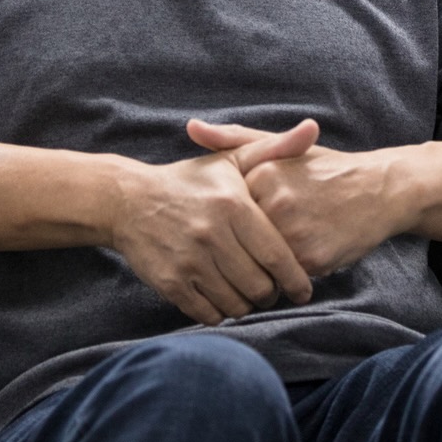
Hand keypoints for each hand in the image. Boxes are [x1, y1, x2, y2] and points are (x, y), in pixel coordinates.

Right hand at [109, 120, 317, 325]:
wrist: (128, 199)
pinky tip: (220, 297)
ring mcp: (189, 260)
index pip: (278, 256)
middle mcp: (212, 234)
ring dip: (246, 305)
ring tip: (246, 293)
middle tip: (271, 289)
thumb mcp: (232, 160)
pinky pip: (208, 314)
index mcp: (233, 205)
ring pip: (236, 304)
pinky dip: (219, 311)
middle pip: (260, 286)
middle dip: (271, 294)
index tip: (303, 289)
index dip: (296, 280)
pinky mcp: (170, 282)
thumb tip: (313, 128)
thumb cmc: (190, 182)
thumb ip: (276, 148)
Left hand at [186, 119, 408, 276]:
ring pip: (260, 262)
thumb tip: (191, 127)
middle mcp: (275, 202)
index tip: (250, 215)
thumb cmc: (323, 170)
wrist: (378, 190)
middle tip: (268, 236)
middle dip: (248, 244)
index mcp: (263, 173)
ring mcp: (294, 232)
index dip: (238, 218)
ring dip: (266, 263)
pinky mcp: (311, 258)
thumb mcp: (281, 148)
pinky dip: (290, 272)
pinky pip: (285, 277)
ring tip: (285, 246)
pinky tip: (305, 254)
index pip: (229, 210)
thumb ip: (233, 139)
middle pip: (242, 238)